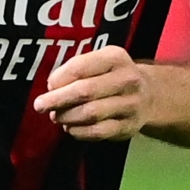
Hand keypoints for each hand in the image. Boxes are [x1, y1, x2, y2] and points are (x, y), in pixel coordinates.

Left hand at [32, 45, 152, 140]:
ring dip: (67, 117)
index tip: (48, 86)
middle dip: (58, 100)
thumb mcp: (99, 62)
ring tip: (57, 116)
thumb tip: (52, 88)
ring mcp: (130, 105)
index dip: (59, 78)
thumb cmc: (112, 76)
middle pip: (85, 91)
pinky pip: (97, 132)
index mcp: (115, 58)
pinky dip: (79, 132)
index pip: (80, 67)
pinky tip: (70, 128)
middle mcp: (127, 80)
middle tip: (40, 106)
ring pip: (90, 113)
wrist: (149, 95)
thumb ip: (76, 70)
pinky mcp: (128, 126)